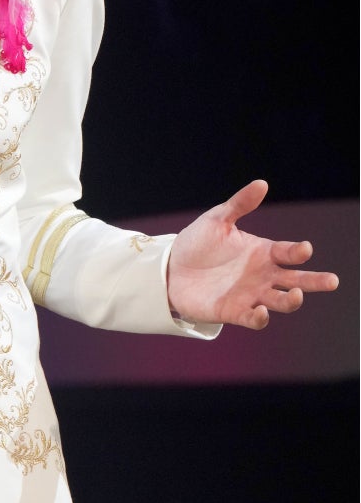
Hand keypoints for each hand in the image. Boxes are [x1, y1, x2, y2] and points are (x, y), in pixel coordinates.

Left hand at [166, 179, 338, 329]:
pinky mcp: (234, 311)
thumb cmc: (198, 243)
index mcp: (262, 252)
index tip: (304, 249)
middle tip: (332, 281)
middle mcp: (262, 275)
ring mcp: (251, 294)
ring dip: (291, 300)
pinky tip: (262, 312)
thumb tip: (261, 184)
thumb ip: (239, 204)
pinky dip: (261, 318)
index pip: (288, 253)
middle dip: (315, 281)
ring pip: (281, 301)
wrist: (170, 268)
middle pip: (296, 280)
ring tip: (296, 295)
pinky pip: (254, 318)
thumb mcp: (217, 219)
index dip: (298, 252)